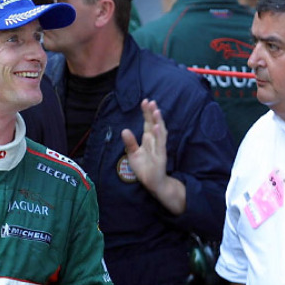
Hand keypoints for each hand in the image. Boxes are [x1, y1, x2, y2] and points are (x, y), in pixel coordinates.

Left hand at [121, 99, 184, 214]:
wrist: (154, 183)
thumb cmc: (144, 168)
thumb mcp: (133, 154)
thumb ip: (129, 142)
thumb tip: (124, 130)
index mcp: (148, 139)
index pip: (147, 123)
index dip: (146, 113)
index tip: (145, 101)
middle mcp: (155, 141)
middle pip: (154, 124)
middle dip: (152, 113)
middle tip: (150, 101)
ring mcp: (159, 148)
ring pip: (159, 132)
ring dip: (158, 121)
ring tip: (156, 110)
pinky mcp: (161, 156)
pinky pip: (160, 144)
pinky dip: (159, 135)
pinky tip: (157, 127)